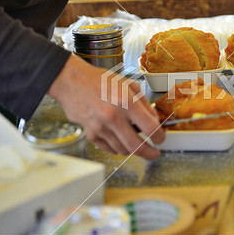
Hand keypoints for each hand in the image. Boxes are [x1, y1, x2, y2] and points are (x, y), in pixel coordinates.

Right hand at [48, 55, 164, 159]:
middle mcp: (113, 116)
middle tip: (154, 153)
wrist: (72, 82)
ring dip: (133, 149)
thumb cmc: (100, 81)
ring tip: (136, 141)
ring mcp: (100, 127)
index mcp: (126, 101)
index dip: (160, 137)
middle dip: (150, 153)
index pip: (150, 128)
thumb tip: (155, 121)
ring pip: (124, 150)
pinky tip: (121, 138)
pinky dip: (119, 147)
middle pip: (137, 147)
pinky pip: (110, 149)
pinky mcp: (90, 134)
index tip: (161, 138)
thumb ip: (144, 104)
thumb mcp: (129, 85)